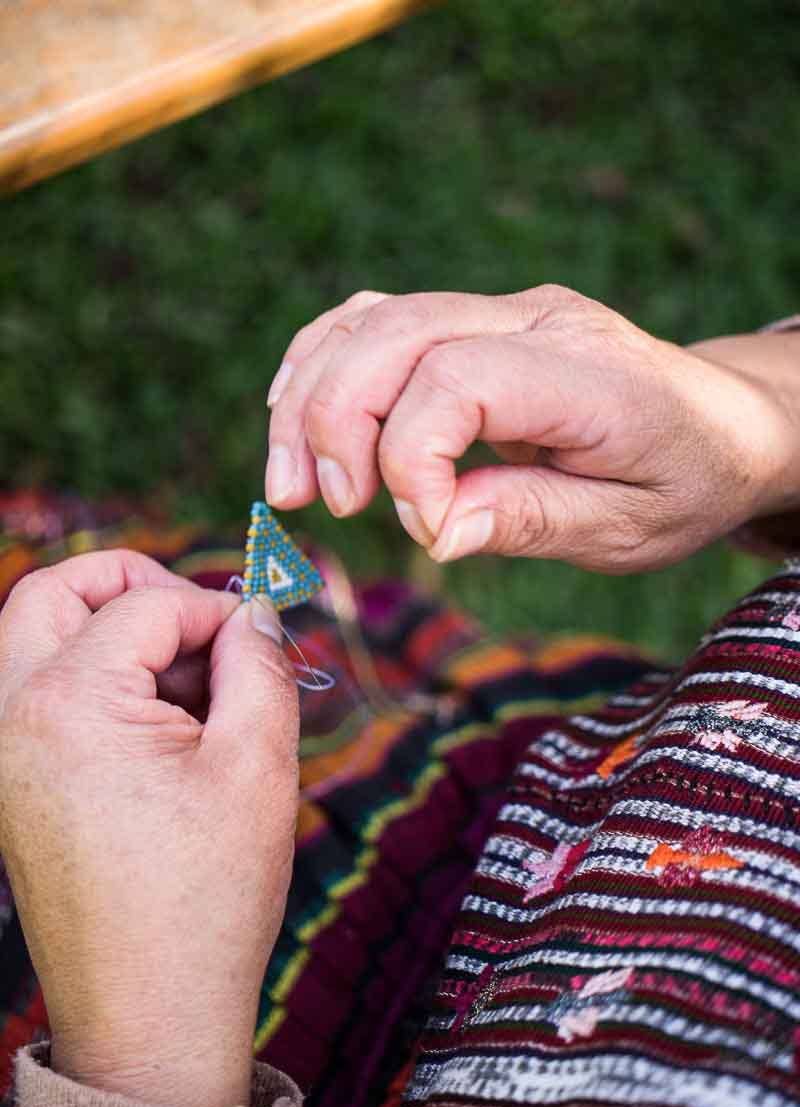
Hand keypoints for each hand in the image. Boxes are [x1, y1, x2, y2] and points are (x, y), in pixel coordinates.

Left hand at [0, 551, 297, 1106]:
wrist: (149, 1016)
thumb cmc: (206, 898)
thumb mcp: (257, 766)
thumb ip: (261, 664)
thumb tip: (256, 611)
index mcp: (65, 705)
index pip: (146, 605)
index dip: (218, 609)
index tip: (264, 639)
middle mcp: (9, 719)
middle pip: (54, 592)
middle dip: (132, 583)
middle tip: (199, 616)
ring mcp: (1, 756)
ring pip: (37, 637)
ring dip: (112, 629)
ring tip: (193, 682)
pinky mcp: (11, 786)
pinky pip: (39, 693)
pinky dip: (96, 679)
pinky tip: (165, 725)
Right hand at [265, 285, 796, 571]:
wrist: (723, 421)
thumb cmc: (684, 480)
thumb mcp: (629, 528)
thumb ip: (531, 520)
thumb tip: (436, 530)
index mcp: (587, 372)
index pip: (457, 381)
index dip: (412, 461)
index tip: (428, 531)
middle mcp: (537, 318)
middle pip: (392, 336)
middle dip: (335, 424)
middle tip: (330, 506)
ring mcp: (502, 308)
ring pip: (370, 319)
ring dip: (310, 396)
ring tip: (291, 482)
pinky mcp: (475, 318)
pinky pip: (377, 317)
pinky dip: (324, 363)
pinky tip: (296, 417)